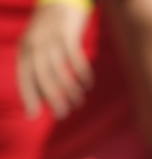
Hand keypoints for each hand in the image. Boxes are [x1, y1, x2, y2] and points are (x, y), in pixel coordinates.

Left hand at [17, 0, 93, 119]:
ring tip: (78, 102)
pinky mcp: (68, 35)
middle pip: (43, 76)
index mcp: (26, 49)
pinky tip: (87, 84)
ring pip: (60, 70)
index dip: (28, 96)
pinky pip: (75, 59)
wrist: (61, 1)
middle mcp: (36, 44)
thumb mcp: (39, 47)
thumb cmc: (52, 31)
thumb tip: (42, 97)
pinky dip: (82, 74)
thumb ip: (39, 68)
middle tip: (63, 114)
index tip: (33, 115)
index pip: (24, 76)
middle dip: (53, 98)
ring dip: (70, 90)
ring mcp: (51, 39)